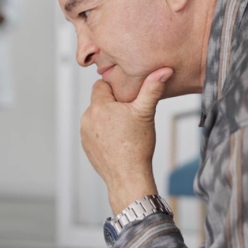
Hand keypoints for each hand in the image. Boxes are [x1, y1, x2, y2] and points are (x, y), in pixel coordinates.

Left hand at [80, 67, 172, 214]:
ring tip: (124, 129)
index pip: (101, 84)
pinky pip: (94, 131)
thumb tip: (163, 71)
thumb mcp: (146, 113)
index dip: (116, 89)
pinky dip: (104, 133)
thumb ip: (152, 89)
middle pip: (99, 100)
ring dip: (108, 118)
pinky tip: (118, 140)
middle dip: (113, 104)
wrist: (128, 177)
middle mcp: (87, 118)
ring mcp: (85, 133)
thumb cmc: (137, 146)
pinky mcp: (86, 145)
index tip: (128, 98)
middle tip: (129, 114)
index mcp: (99, 106)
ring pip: (97, 116)